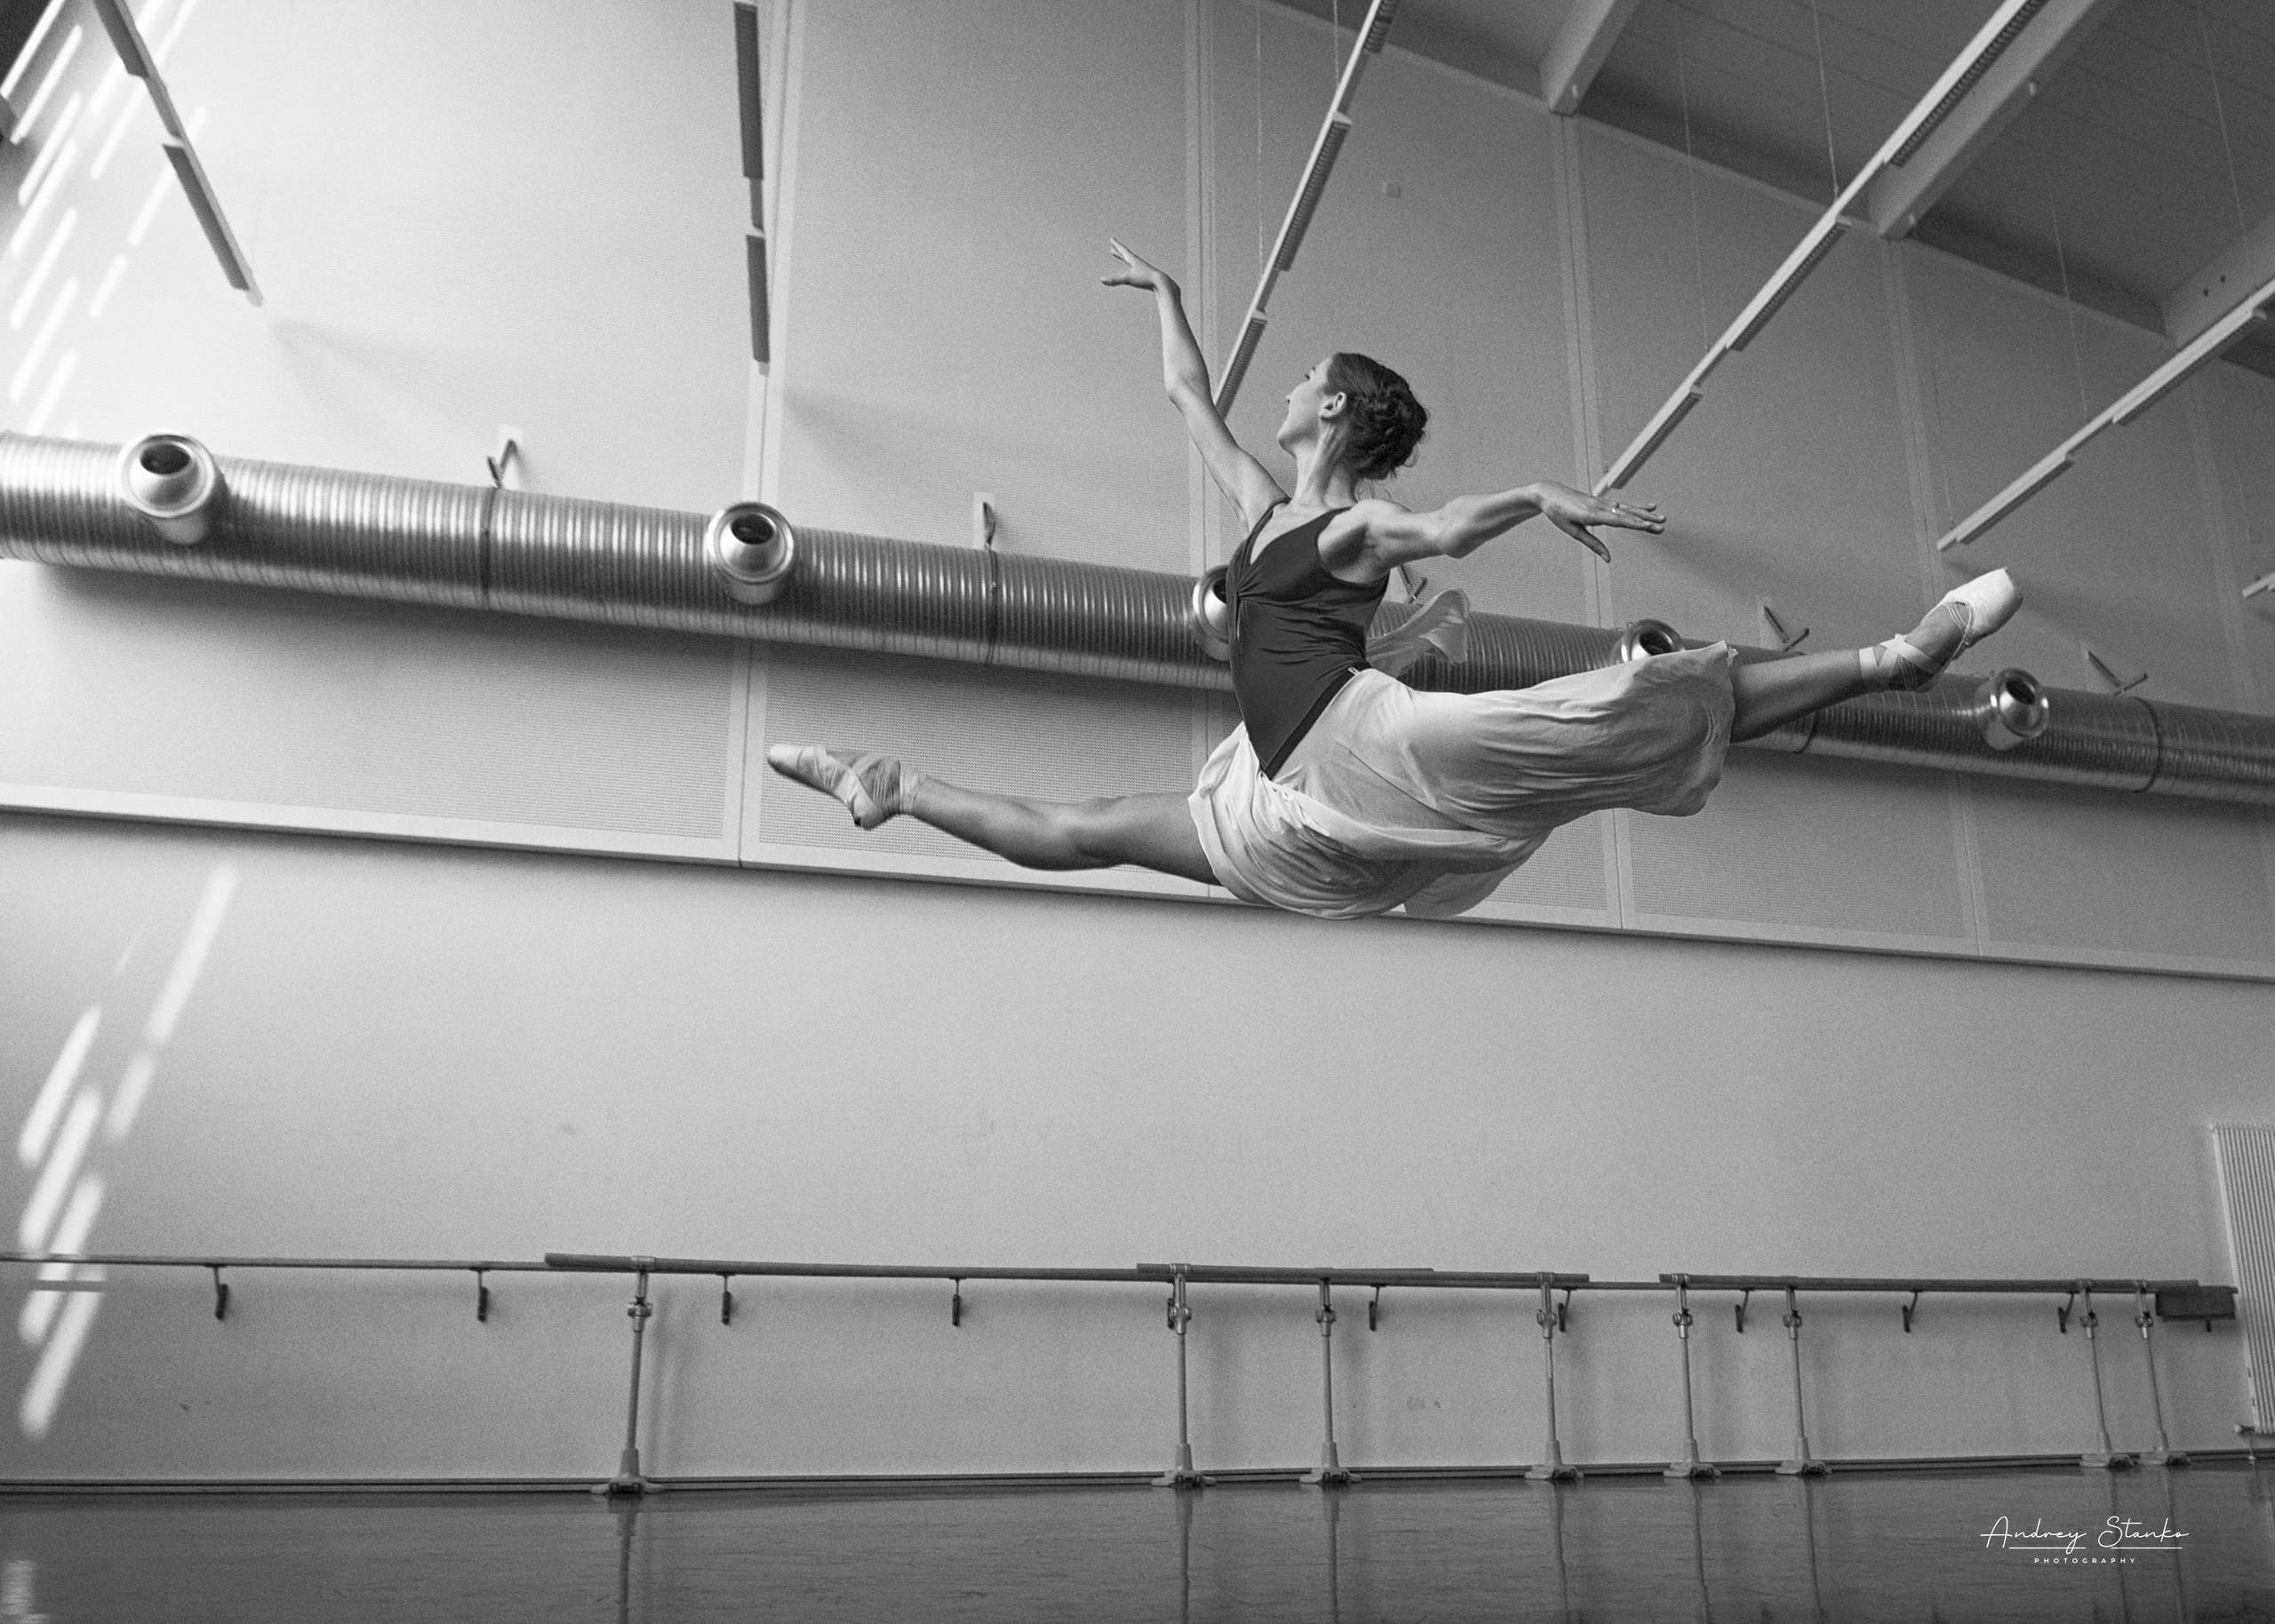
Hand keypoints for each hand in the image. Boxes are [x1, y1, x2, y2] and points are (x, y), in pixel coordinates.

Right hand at [1101, 237, 1175, 296]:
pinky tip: (1131, 270)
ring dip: (1124, 258)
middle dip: (1118, 250)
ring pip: (1130, 261)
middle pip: (1125, 254)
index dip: (1116, 245)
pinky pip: (1135, 269)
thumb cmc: (1145, 279)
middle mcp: (1137, 262)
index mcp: (1133, 260)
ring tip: (1120, 256)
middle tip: (1113, 245)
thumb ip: (1115, 280)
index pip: (1123, 250)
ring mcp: (1142, 268)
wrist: (1161, 283)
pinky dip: (1130, 267)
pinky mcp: (1145, 274)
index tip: (1112, 239)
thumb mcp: (1128, 279)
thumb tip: (1101, 279)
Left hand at [1532, 481, 1663, 561]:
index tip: (1648, 527)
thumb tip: (1608, 559)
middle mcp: (1598, 506)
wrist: (1549, 493)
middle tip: (1662, 525)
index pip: (1616, 520)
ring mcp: (1601, 502)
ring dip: (1644, 513)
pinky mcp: (1601, 501)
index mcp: (1590, 514)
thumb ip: (1592, 544)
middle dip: (1645, 520)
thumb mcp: (1572, 531)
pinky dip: (1636, 507)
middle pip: (1626, 514)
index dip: (1633, 524)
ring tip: (1661, 517)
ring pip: (1627, 508)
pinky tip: (1648, 507)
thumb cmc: (1557, 513)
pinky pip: (1621, 505)